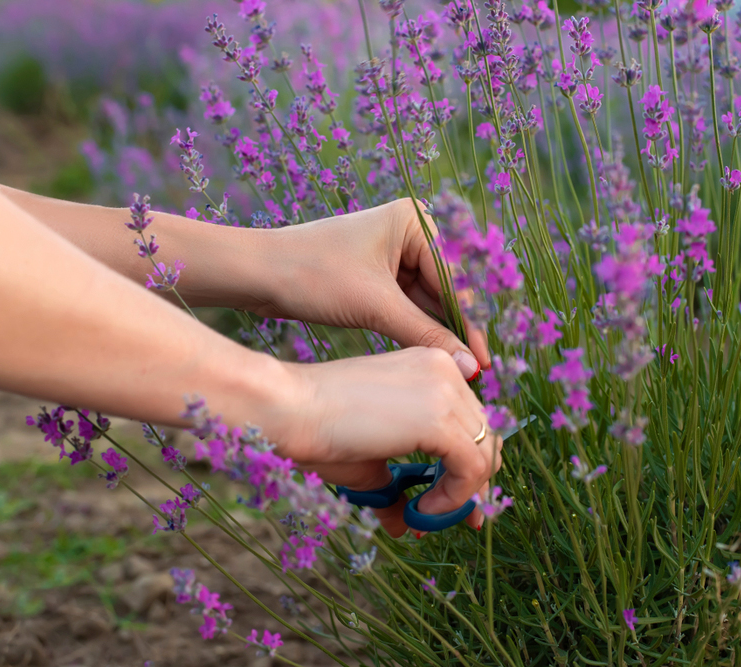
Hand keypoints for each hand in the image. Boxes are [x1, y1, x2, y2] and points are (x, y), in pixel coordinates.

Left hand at [253, 199, 489, 378]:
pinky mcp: (382, 276)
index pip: (455, 278)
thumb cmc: (312, 275)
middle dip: (459, 330)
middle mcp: (411, 231)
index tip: (484, 360)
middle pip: (448, 289)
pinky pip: (412, 306)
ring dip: (442, 334)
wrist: (256, 274)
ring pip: (431, 301)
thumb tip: (471, 366)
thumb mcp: (375, 306)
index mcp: (415, 220)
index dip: (471, 323)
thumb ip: (426, 335)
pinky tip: (436, 358)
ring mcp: (397, 253)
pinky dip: (421, 331)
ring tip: (461, 371)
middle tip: (477, 371)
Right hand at [269, 347, 502, 536]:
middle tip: (451, 517)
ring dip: (462, 494)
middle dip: (474, 483)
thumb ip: (395, 487)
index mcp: (432, 367)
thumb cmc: (318, 430)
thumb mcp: (369, 461)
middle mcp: (447, 369)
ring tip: (425, 514)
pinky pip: (472, 467)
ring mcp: (447, 389)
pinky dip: (456, 497)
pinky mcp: (440, 417)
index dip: (470, 464)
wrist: (289, 409)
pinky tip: (422, 509)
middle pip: (487, 435)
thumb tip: (405, 525)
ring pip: (485, 453)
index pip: (473, 419)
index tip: (455, 503)